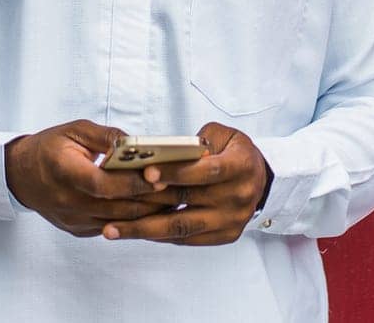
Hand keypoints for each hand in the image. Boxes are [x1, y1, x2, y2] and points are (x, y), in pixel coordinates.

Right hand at [3, 119, 180, 237]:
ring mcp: (73, 220)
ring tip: (175, 202)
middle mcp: (69, 202)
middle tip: (182, 191)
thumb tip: (136, 144)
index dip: (134, 183)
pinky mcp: (78, 229)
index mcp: (66, 173)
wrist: (19, 175)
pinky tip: (153, 211)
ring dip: (148, 213)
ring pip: (118, 222)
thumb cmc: (49, 148)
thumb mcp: (74, 130)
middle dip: (152, 200)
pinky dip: (132, 220)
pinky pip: (111, 227)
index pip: (105, 184)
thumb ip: (106, 137)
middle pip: (118, 207)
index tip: (161, 177)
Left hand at [99, 121, 269, 245]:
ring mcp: (231, 221)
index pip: (205, 171)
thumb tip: (162, 153)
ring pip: (181, 227)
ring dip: (143, 229)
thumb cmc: (234, 151)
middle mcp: (237, 197)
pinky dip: (158, 236)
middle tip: (113, 204)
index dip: (176, 172)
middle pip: (187, 202)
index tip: (146, 172)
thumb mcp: (223, 134)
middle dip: (148, 202)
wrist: (262, 180)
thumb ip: (196, 142)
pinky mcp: (224, 236)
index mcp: (240, 167)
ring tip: (111, 230)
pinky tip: (133, 232)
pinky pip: (186, 239)